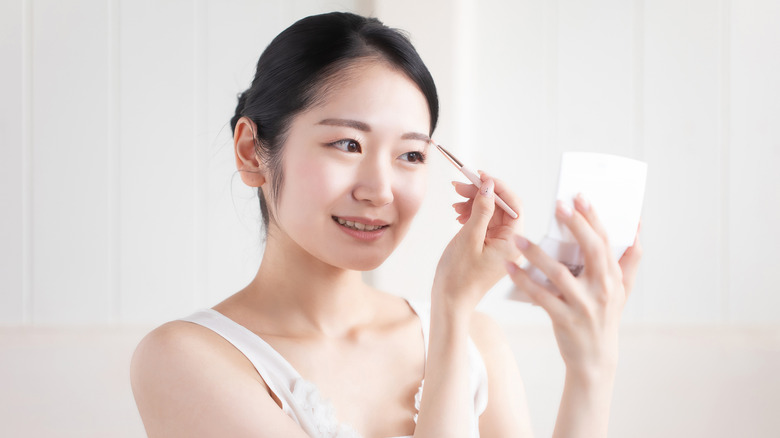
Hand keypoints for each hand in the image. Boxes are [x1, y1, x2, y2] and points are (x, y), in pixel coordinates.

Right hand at [432, 173, 522, 315]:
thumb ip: (481, 210)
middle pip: (502, 207)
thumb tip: (488, 186)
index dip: (498, 187)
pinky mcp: (490, 248)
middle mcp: (512, 244)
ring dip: (474, 204)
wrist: (449, 301)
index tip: (480, 176)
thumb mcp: (469, 237)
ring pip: (492, 214)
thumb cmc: (459, 275)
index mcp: (514, 243)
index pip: (514, 205)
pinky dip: (472, 215)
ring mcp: (501, 246)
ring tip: (455, 203)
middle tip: (460, 186)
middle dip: (482, 194)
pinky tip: (459, 215)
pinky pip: (485, 224)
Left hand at [506, 194, 641, 375]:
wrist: (595, 359)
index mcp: (613, 277)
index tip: (579, 197)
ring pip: (560, 273)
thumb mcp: (622, 291)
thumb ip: (628, 261)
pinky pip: (541, 296)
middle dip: (576, 225)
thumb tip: (636, 230)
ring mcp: (584, 305)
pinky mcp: (565, 319)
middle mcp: (602, 289)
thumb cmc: (605, 317)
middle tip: (558, 205)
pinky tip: (510, 267)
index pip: (605, 241)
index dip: (593, 218)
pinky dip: (524, 280)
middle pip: (591, 250)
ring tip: (519, 239)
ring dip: (538, 254)